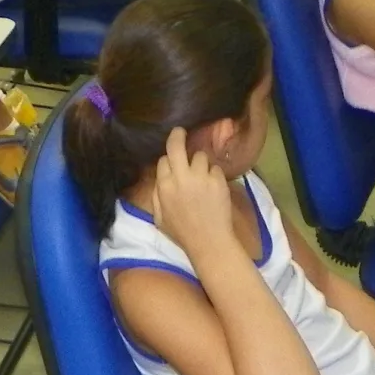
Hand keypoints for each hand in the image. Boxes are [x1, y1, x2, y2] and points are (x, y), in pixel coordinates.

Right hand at [149, 126, 238, 260]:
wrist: (209, 242)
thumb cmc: (182, 234)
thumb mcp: (159, 218)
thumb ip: (156, 196)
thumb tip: (160, 179)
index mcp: (164, 186)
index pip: (163, 160)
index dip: (168, 161)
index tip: (173, 164)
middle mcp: (181, 177)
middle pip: (177, 145)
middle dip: (178, 135)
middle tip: (181, 131)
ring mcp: (200, 176)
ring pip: (200, 156)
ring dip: (201, 164)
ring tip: (204, 177)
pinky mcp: (217, 180)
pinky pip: (215, 168)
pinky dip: (215, 176)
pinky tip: (215, 188)